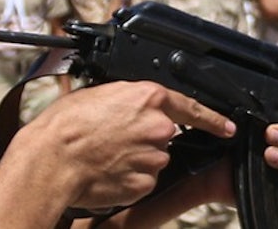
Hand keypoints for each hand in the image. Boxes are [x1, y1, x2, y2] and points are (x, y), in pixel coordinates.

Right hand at [17, 81, 235, 209]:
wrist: (50, 160)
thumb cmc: (66, 126)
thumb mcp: (99, 93)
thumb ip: (128, 98)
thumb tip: (132, 103)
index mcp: (149, 98)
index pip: (193, 108)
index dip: (213, 119)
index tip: (227, 126)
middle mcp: (158, 128)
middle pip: (165, 135)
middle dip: (147, 138)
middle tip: (115, 138)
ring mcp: (153, 158)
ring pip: (154, 159)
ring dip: (137, 158)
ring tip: (105, 154)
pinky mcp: (143, 184)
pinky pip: (143, 181)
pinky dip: (129, 178)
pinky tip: (107, 171)